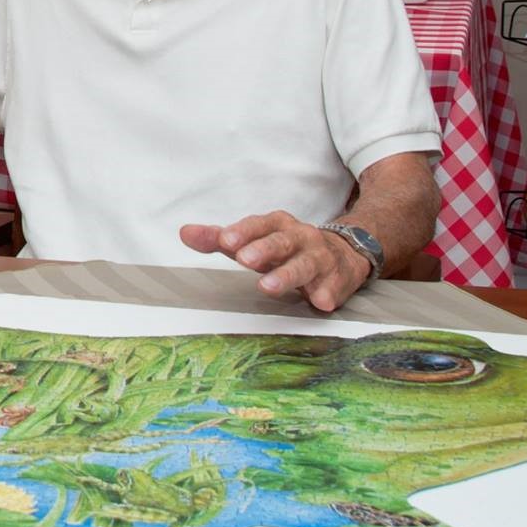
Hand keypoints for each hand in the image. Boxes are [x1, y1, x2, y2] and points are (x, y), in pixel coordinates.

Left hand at [179, 211, 371, 312]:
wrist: (342, 253)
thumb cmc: (284, 247)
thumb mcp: (252, 240)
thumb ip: (219, 238)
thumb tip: (185, 232)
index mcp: (277, 225)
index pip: (258, 225)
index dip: (242, 232)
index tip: (225, 241)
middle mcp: (300, 237)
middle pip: (281, 241)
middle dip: (263, 249)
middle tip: (243, 259)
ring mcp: (321, 257)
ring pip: (305, 264)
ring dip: (287, 275)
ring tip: (268, 287)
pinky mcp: (338, 279)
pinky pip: (334, 286)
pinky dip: (328, 293)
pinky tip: (320, 302)